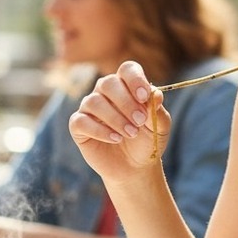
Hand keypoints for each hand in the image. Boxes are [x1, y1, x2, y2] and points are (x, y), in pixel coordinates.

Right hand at [68, 61, 169, 183]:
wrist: (135, 167)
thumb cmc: (147, 141)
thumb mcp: (159, 127)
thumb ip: (157, 110)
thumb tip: (156, 94)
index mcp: (127, 85)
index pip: (127, 70)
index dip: (135, 80)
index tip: (144, 97)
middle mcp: (106, 92)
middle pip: (108, 83)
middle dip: (125, 102)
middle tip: (140, 121)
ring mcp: (90, 107)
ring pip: (94, 102)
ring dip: (115, 118)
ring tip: (130, 133)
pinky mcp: (78, 125)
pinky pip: (81, 121)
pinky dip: (100, 130)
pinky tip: (115, 139)